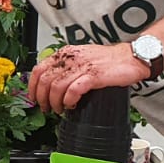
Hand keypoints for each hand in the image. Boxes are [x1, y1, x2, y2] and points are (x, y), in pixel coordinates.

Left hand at [27, 44, 150, 113]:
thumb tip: (50, 84)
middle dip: (42, 98)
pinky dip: (69, 100)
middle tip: (46, 108)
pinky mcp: (94, 75)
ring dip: (55, 102)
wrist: (131, 58)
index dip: (32, 86)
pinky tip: (71, 105)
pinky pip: (73, 90)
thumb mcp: (82, 59)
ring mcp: (82, 66)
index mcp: (66, 53)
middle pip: (45, 80)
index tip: (33, 98)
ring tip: (59, 109)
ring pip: (56, 87)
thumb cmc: (108, 61)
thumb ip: (66, 68)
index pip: (39, 69)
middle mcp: (71, 58)